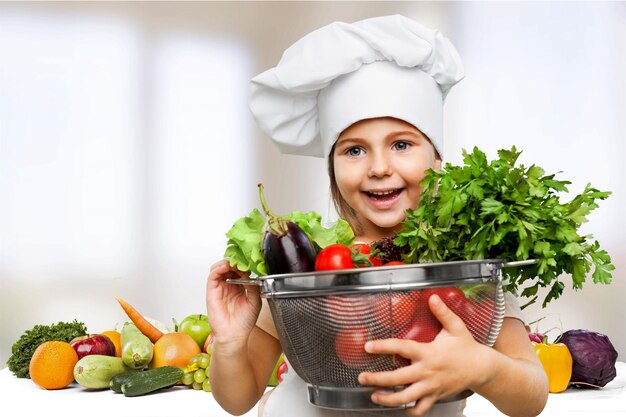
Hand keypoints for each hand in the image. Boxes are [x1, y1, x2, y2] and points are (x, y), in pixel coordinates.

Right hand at [206, 259, 261, 346]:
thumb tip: (249, 273)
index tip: (250, 262)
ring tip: (234, 263)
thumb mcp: (255, 300)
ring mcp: (220, 287)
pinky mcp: (212, 291)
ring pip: (219, 268)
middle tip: (242, 260)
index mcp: (239, 286)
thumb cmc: (244, 321)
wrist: (234, 335)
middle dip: (236, 261)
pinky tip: (225, 267)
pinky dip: (218, 268)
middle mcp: (229, 285)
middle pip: (229, 266)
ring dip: (226, 262)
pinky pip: (212, 276)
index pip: (239, 269)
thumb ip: (253, 286)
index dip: (244, 264)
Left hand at [358, 295, 490, 416]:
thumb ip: (442, 312)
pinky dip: (409, 411)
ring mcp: (431, 387)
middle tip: (362, 378)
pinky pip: (420, 409)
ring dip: (387, 399)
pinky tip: (398, 407)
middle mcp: (427, 372)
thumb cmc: (467, 347)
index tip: (368, 346)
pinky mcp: (435, 397)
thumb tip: (433, 297)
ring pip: (406, 398)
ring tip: (374, 396)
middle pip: (397, 379)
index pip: (401, 348)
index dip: (383, 347)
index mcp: (428, 353)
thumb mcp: (456, 327)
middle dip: (377, 379)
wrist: (482, 369)